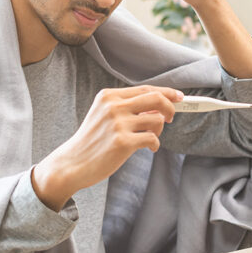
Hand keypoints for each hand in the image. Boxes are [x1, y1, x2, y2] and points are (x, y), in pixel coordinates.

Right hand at [31, 85, 183, 210]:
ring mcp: (118, 124)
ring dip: (159, 131)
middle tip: (172, 118)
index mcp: (108, 96)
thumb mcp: (105, 118)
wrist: (72, 163)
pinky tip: (148, 149)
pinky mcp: (122, 142)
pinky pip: (152, 139)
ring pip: (157, 120)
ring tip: (150, 138)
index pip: (145, 89)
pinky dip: (155, 144)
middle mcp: (113, 106)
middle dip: (171, 107)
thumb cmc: (92, 142)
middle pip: (156, 98)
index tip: (179, 97)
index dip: (166, 92)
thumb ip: (129, 110)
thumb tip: (160, 108)